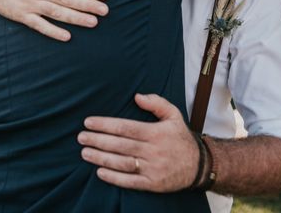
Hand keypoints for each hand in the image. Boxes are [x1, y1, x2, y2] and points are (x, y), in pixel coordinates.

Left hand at [78, 94, 199, 191]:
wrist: (199, 165)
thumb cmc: (180, 138)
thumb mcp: (173, 115)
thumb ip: (156, 103)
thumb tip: (137, 96)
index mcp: (155, 133)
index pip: (125, 128)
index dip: (105, 125)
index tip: (88, 123)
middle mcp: (153, 151)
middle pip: (120, 145)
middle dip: (98, 140)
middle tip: (81, 137)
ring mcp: (152, 169)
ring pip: (122, 163)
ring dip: (101, 158)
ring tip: (85, 153)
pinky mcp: (153, 184)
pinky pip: (130, 182)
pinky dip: (114, 178)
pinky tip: (100, 172)